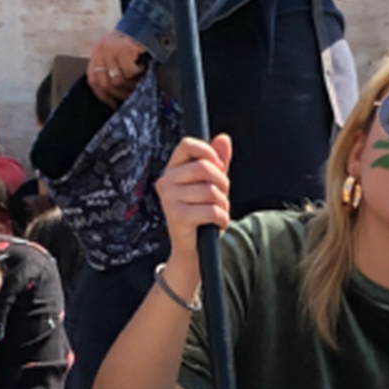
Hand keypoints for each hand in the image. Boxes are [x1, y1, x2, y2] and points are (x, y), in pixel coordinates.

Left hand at [86, 30, 147, 108]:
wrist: (146, 22)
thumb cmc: (132, 41)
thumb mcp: (115, 54)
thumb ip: (111, 69)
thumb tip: (115, 93)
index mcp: (96, 54)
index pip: (93, 81)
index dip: (103, 96)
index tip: (112, 104)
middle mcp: (100, 51)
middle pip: (106, 83)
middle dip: (120, 94)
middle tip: (132, 95)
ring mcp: (110, 50)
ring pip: (118, 80)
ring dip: (132, 84)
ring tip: (140, 79)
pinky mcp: (122, 49)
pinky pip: (130, 71)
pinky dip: (138, 72)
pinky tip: (143, 67)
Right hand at [155, 132, 232, 260]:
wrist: (193, 250)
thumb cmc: (202, 214)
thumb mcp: (212, 185)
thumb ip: (218, 162)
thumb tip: (223, 138)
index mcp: (172, 170)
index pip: (187, 145)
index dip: (208, 152)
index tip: (219, 167)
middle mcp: (166, 182)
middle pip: (203, 167)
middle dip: (222, 183)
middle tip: (222, 196)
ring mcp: (168, 200)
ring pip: (210, 191)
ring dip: (223, 204)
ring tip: (218, 212)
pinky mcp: (176, 217)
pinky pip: (210, 210)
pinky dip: (222, 218)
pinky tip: (217, 223)